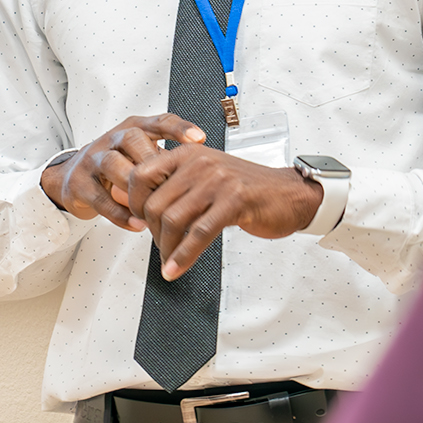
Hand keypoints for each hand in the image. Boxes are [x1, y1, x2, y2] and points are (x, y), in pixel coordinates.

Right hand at [42, 113, 207, 229]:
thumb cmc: (115, 166)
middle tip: (173, 180)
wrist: (70, 179)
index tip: (198, 140)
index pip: (158, 121)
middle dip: (153, 159)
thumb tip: (204, 172)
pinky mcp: (79, 184)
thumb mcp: (141, 157)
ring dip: (135, 186)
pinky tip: (137, 223)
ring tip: (154, 206)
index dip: (179, 129)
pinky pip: (100, 198)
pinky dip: (120, 213)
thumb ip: (167, 160)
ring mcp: (93, 160)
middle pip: (132, 138)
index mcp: (133, 129)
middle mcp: (112, 140)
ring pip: (113, 164)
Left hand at [125, 142, 323, 279]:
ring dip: (167, 248)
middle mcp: (199, 162)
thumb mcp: (207, 176)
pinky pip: (199, 233)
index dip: (133, 203)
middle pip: (154, 203)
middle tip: (161, 247)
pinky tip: (177, 268)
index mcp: (188, 153)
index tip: (139, 222)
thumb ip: (178, 185)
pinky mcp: (234, 201)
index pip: (141, 175)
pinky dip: (184, 256)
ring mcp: (217, 181)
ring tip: (169, 261)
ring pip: (173, 219)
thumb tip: (143, 209)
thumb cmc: (248, 189)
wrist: (290, 194)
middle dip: (152, 233)